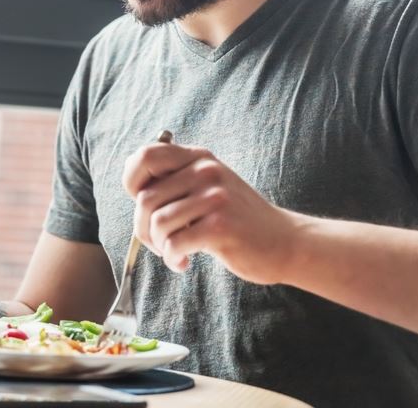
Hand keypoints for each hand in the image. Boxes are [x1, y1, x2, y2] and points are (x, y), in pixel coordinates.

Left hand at [123, 142, 301, 283]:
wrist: (285, 242)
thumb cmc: (238, 220)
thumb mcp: (210, 187)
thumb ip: (178, 181)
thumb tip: (134, 186)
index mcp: (199, 158)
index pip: (146, 156)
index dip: (132, 182)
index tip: (143, 206)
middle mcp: (206, 170)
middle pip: (145, 199)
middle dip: (143, 229)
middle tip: (159, 243)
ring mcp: (215, 197)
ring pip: (157, 223)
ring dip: (159, 246)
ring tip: (175, 253)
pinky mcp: (220, 226)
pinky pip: (174, 244)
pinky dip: (172, 258)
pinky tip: (184, 262)